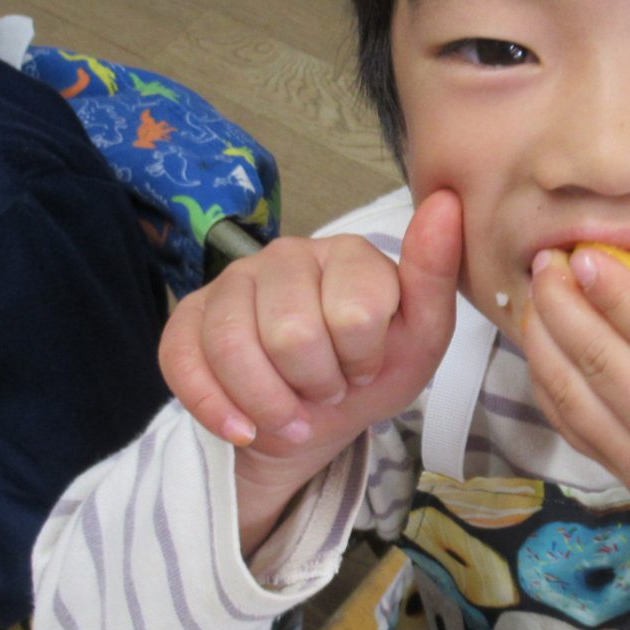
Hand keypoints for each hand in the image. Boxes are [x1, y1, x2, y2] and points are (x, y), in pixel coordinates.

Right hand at [163, 191, 461, 546]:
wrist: (315, 420)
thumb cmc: (371, 372)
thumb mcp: (421, 338)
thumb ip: (435, 275)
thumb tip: (446, 201)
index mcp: (348, 252)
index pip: (354, 314)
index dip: (362, 360)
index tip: (366, 367)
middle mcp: (285, 253)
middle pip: (291, 334)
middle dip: (316, 384)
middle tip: (329, 389)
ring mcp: (231, 281)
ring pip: (234, 348)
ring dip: (269, 403)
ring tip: (294, 414)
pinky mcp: (187, 317)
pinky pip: (184, 361)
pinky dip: (217, 410)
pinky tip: (246, 428)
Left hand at [521, 247, 629, 623]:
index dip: (620, 293)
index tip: (589, 254)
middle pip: (609, 363)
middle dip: (568, 304)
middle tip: (548, 260)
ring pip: (577, 395)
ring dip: (546, 339)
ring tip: (535, 293)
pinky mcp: (626, 483)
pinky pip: (572, 426)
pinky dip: (546, 381)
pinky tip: (540, 344)